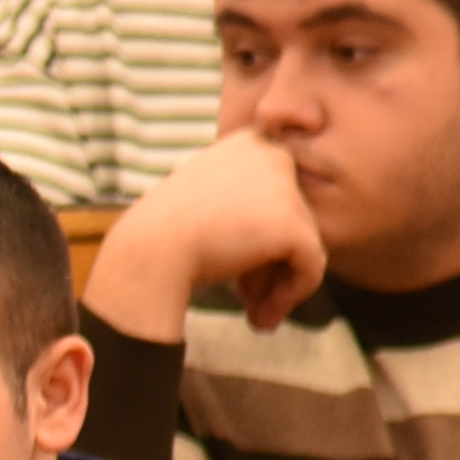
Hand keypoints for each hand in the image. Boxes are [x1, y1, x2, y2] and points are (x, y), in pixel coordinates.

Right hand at [85, 129, 325, 342]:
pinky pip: (312, 266)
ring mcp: (286, 188)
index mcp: (251, 142)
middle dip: (270, 264)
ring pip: (304, 244)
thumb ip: (245, 205)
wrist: (147, 251)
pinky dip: (292, 295)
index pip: (278, 193)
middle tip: (246, 299)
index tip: (241, 269)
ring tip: (255, 314)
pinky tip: (262, 317)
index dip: (263, 234)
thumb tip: (288, 237)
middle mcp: (274, 154)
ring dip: (278, 283)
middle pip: (293, 218)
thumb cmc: (163, 233)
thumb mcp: (205, 200)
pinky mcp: (293, 225)